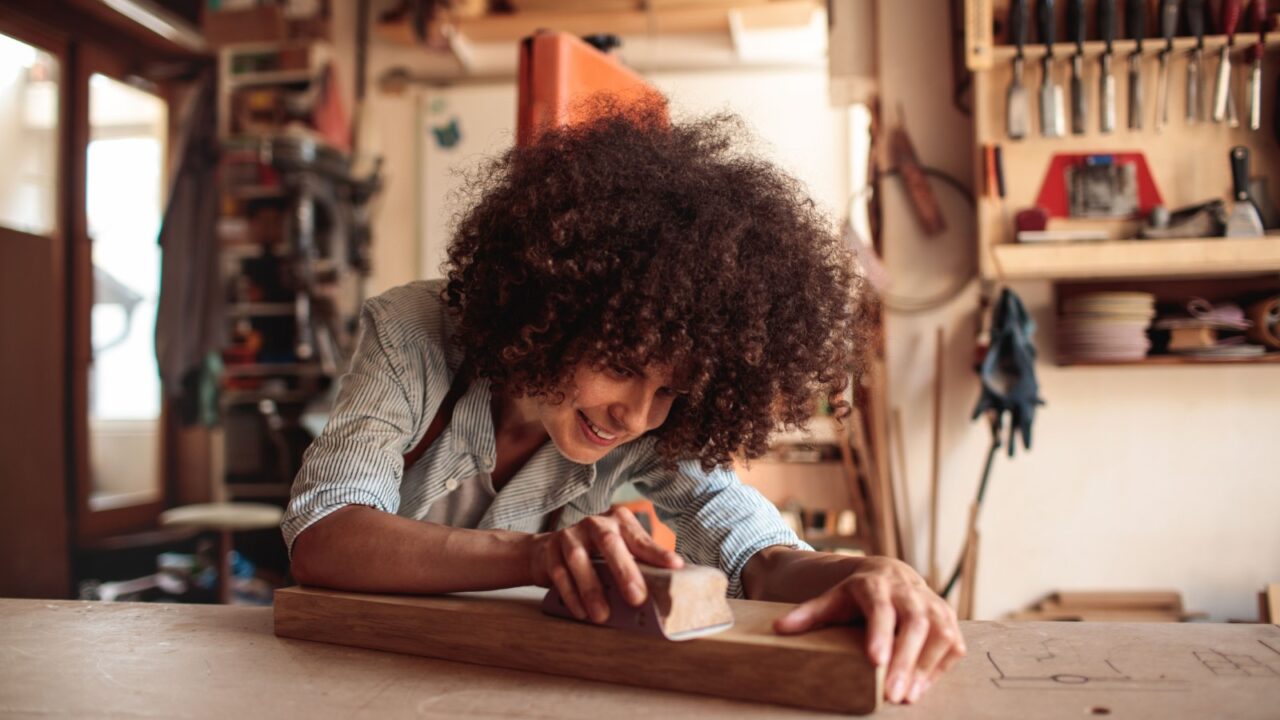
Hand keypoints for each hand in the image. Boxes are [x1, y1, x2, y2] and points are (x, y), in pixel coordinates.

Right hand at [526, 506, 682, 623]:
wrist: (547, 550)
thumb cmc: (594, 555)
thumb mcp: (618, 552)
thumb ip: (637, 563)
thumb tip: (666, 590)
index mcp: (618, 521)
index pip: (640, 538)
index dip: (657, 553)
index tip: (675, 567)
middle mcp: (594, 523)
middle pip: (610, 544)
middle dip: (625, 572)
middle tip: (637, 598)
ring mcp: (570, 535)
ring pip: (580, 560)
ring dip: (592, 590)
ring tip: (602, 616)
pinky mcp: (549, 550)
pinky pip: (560, 574)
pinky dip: (571, 596)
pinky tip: (581, 613)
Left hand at [773, 556, 964, 704]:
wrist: (890, 573)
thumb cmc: (857, 594)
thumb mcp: (832, 599)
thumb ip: (808, 614)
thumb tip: (778, 629)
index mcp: (877, 586)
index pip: (881, 609)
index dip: (881, 634)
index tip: (875, 660)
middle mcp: (909, 593)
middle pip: (915, 625)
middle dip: (905, 661)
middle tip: (893, 695)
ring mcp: (933, 604)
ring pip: (940, 634)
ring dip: (926, 667)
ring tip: (908, 697)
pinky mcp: (948, 619)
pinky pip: (953, 644)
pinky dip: (939, 667)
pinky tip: (921, 687)